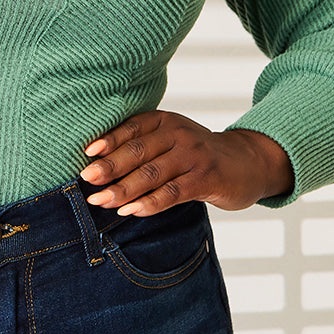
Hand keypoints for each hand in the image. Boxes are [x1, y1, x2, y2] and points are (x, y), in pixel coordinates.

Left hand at [79, 110, 293, 214]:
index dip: (109, 140)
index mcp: (165, 121)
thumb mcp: (172, 140)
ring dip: (123, 189)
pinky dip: (150, 203)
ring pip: (152, 174)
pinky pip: (173, 193)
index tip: (87, 154)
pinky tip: (131, 211)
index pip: (132, 128)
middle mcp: (179, 134)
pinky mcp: (206, 179)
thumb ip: (143, 147)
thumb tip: (97, 164)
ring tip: (101, 201)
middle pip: (138, 151)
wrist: (247, 162)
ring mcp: (194, 156)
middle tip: (86, 180)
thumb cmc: (197, 154)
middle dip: (110, 167)